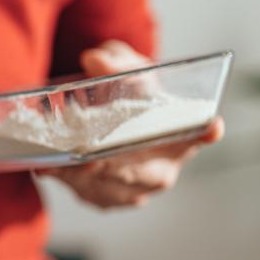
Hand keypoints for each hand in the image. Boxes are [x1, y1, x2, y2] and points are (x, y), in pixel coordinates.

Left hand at [36, 40, 223, 208]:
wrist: (110, 122)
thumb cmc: (129, 95)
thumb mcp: (126, 71)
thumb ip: (116, 62)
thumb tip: (95, 61)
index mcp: (180, 136)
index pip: (198, 135)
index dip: (204, 132)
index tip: (212, 126)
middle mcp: (162, 169)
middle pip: (141, 172)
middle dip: (113, 166)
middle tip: (90, 158)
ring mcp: (133, 190)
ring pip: (108, 187)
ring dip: (82, 176)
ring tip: (60, 161)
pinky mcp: (103, 198)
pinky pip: (84, 192)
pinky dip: (65, 179)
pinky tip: (47, 166)